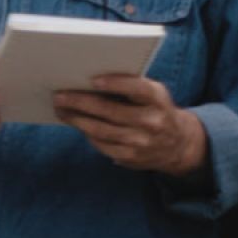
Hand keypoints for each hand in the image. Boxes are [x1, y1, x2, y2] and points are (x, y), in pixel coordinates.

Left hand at [53, 75, 207, 176]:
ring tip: (61, 110)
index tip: (93, 80)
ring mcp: (141, 142)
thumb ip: (131, 87)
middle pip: (111, 111)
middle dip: (81, 102)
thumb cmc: (155, 110)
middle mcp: (152, 121)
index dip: (116, 83)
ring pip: (101, 130)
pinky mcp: (131, 157)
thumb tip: (89, 81)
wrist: (177, 144)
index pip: (138, 89)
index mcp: (158, 100)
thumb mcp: (153, 95)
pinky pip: (101, 144)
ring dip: (76, 119)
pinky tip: (75, 124)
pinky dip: (86, 133)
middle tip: (59, 96)